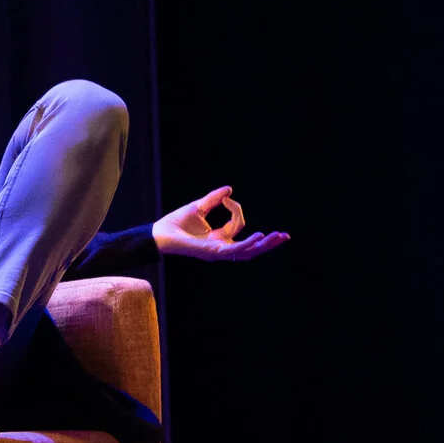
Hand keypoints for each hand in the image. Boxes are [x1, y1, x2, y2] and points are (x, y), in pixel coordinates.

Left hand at [153, 185, 289, 261]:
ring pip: (246, 251)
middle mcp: (220, 248)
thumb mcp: (198, 207)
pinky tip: (259, 237)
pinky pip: (233, 250)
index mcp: (218, 239)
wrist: (158, 232)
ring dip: (263, 245)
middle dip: (268, 243)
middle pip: (250, 248)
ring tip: (277, 237)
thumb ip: (214, 199)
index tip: (227, 197)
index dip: (236, 209)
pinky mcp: (211, 253)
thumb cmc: (175, 222)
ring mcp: (217, 252)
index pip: (238, 225)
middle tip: (285, 236)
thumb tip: (230, 189)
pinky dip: (247, 243)